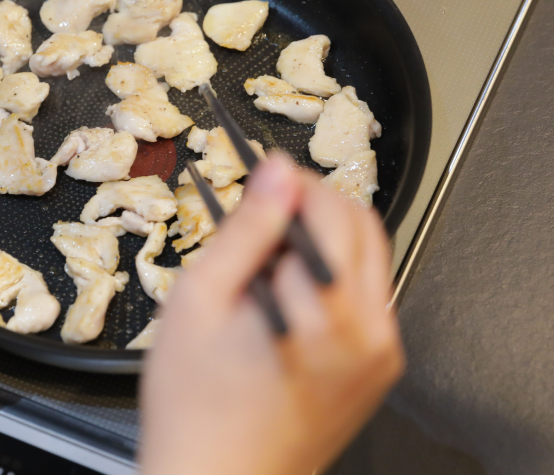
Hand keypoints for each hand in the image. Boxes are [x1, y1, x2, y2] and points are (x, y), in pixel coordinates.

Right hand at [139, 153, 403, 474]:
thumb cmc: (196, 405)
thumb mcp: (201, 299)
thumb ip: (246, 229)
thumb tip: (277, 171)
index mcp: (335, 316)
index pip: (336, 209)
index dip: (292, 184)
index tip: (258, 183)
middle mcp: (374, 336)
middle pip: (362, 228)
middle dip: (310, 210)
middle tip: (256, 225)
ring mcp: (380, 357)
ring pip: (364, 260)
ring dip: (318, 245)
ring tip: (262, 273)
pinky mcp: (374, 371)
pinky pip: (361, 299)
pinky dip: (325, 282)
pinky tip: (282, 303)